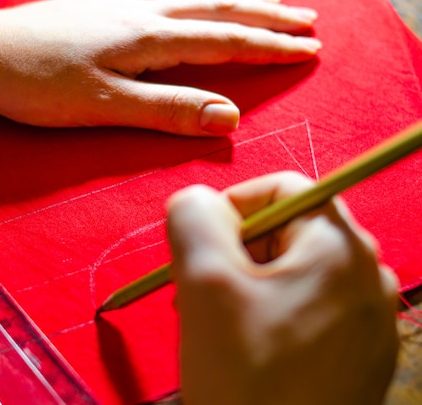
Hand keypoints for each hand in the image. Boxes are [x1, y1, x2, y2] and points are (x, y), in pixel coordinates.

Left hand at [0, 0, 320, 135]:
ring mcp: (117, 2)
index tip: (310, 49)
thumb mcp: (103, 107)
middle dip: (267, 17)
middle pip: (218, 8)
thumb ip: (167, 111)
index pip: (224, 40)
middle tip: (308, 21)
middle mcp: (139, 11)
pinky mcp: (96, 4)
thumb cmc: (35, 85)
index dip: (269, 46)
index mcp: (146, 39)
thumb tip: (229, 117)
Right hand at [166, 172, 398, 404]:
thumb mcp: (203, 281)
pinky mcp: (361, 355)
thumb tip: (199, 202)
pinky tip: (247, 351)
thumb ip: (193, 216)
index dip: (229, 207)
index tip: (197, 248)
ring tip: (217, 326)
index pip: (281, 187)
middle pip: (287, 231)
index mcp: (341, 246)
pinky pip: (308, 310)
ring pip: (293, 273)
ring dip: (246, 287)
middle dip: (233, 253)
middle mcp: (370, 275)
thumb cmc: (245, 376)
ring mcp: (370, 320)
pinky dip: (270, 316)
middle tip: (198, 294)